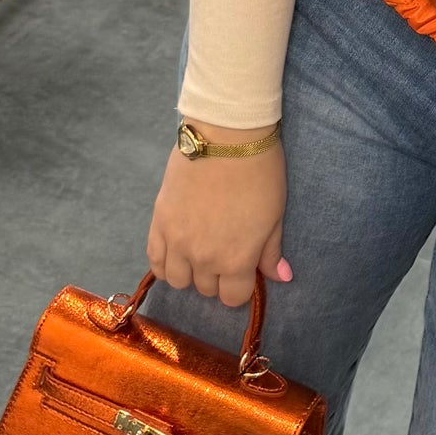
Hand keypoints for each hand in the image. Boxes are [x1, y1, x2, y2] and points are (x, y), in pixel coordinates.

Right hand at [146, 123, 289, 309]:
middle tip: (226, 252)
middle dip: (218, 277)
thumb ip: (271, 251)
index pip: (233, 297)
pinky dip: (165, 263)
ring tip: (201, 251)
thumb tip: (281, 277)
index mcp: (236, 259)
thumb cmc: (260, 173)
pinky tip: (177, 252)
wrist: (226, 136)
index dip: (241, 287)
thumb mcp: (274, 215)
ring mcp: (176, 242)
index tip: (245, 269)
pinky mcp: (158, 223)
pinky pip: (154, 261)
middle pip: (206, 289)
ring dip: (191, 272)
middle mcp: (203, 258)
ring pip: (178, 280)